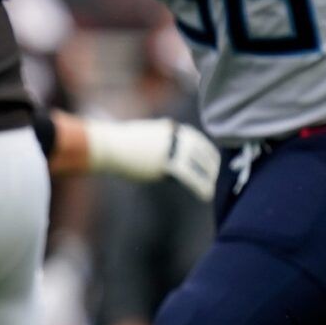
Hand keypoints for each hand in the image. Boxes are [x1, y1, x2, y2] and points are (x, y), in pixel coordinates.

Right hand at [82, 117, 221, 201]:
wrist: (109, 146)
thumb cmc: (119, 141)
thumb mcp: (144, 131)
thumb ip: (160, 133)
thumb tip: (167, 131)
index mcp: (171, 129)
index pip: (197, 140)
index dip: (206, 153)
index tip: (212, 163)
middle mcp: (175, 136)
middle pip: (201, 152)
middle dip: (210, 166)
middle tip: (216, 177)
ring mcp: (173, 149)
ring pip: (199, 165)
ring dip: (208, 177)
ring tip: (212, 189)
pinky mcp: (168, 163)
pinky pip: (191, 176)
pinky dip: (201, 186)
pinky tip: (206, 195)